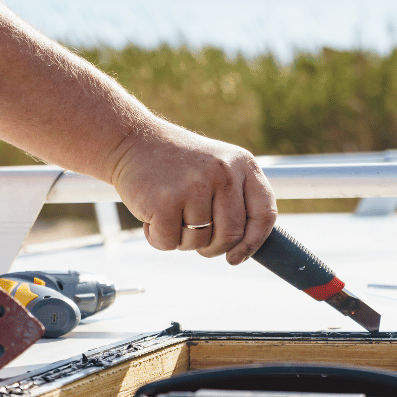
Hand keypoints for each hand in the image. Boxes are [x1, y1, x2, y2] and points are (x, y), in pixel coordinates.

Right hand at [110, 121, 276, 263]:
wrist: (132, 140)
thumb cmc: (177, 163)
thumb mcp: (218, 168)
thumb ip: (236, 200)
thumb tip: (244, 248)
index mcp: (243, 164)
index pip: (264, 214)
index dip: (253, 243)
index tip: (236, 257)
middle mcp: (223, 173)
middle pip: (231, 235)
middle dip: (212, 247)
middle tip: (194, 236)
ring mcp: (194, 186)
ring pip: (200, 242)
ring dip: (182, 239)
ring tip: (170, 213)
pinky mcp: (165, 201)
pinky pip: (169, 243)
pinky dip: (158, 238)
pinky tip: (153, 214)